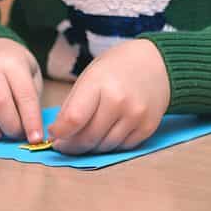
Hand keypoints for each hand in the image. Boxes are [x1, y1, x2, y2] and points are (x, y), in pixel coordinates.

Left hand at [47, 39, 169, 154]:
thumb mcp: (90, 76)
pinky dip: (110, 145)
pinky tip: (105, 135)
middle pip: (88, 138)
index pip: (74, 119)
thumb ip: (73, 105)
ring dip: (90, 147)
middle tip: (64, 145)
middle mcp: (119, 101)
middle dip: (72, 146)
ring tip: (84, 138)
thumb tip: (58, 134)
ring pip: (104, 147)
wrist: (156, 62)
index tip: (53, 135)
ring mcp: (136, 116)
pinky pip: (122, 148)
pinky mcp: (148, 127)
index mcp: (99, 83)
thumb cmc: (117, 67)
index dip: (59, 133)